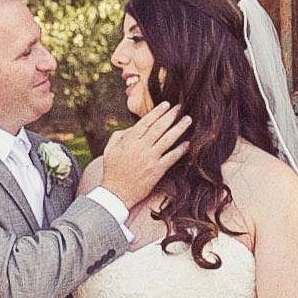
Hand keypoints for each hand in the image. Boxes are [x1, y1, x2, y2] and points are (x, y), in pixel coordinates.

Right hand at [94, 101, 195, 215]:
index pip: (146, 122)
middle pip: (159, 128)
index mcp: (129, 141)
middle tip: (180, 107)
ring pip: (168, 139)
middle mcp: (141, 148)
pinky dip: (180, 149)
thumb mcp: (110, 149)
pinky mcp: (157, 171)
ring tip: (188, 120)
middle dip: (171, 116)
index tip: (166, 104)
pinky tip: (188, 143)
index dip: (157, 112)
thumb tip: (133, 127)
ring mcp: (150, 159)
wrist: (116, 193)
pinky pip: (172, 157)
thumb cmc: (112, 171)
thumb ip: (120, 135)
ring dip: (179, 128)